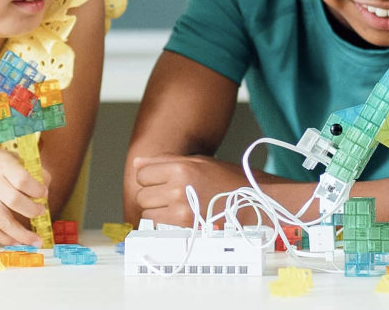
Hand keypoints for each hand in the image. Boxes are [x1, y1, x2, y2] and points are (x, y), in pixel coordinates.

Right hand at [0, 146, 50, 246]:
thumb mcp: (13, 157)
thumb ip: (32, 170)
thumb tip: (47, 185)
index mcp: (3, 167)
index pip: (22, 180)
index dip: (36, 189)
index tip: (44, 193)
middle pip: (14, 201)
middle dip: (32, 210)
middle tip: (41, 211)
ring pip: (2, 221)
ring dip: (21, 234)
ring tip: (35, 241)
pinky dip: (4, 238)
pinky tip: (17, 243)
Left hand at [133, 154, 251, 226]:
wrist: (250, 200)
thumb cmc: (225, 178)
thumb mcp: (197, 161)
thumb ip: (164, 161)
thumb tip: (138, 162)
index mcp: (181, 168)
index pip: (142, 175)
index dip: (150, 177)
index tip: (161, 179)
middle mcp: (178, 189)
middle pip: (142, 195)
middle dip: (152, 195)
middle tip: (169, 193)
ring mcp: (181, 210)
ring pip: (147, 213)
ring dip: (157, 210)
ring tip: (176, 204)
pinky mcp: (185, 227)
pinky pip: (159, 225)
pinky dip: (165, 222)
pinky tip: (181, 215)